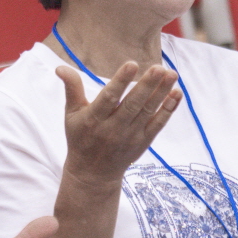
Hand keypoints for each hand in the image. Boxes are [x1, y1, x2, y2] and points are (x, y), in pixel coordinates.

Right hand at [57, 63, 180, 185]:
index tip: (132, 64)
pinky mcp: (143, 141)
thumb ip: (71, 89)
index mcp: (94, 119)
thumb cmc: (80, 137)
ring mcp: (131, 136)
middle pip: (133, 105)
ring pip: (148, 112)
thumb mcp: (71, 114)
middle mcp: (113, 128)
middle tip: (159, 67)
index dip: (121, 81)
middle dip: (147, 86)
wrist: (93, 173)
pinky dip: (168, 110)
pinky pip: (158, 124)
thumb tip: (60, 67)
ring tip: (172, 74)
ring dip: (162, 93)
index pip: (109, 97)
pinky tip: (177, 93)